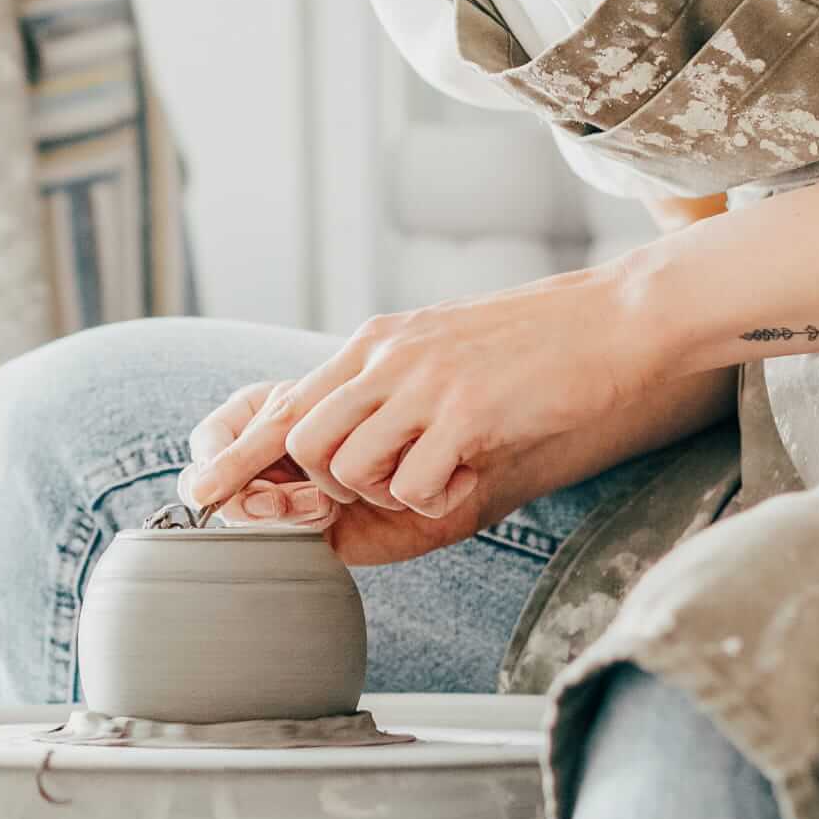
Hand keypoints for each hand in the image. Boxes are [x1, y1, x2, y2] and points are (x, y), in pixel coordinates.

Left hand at [181, 377, 642, 565]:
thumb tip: (341, 474)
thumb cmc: (537, 347)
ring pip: (350, 469)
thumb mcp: (445, 359)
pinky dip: (438, 498)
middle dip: (329, 485)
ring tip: (443, 468)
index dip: (238, 454)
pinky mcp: (467, 411)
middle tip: (390, 483)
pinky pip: (414, 486)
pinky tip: (474, 467)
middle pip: (304, 443)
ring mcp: (426, 381)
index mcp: (379, 341)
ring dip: (389, 492)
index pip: (286, 402)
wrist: (618, 320)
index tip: (201, 490)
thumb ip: (390, 403)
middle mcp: (390, 354)